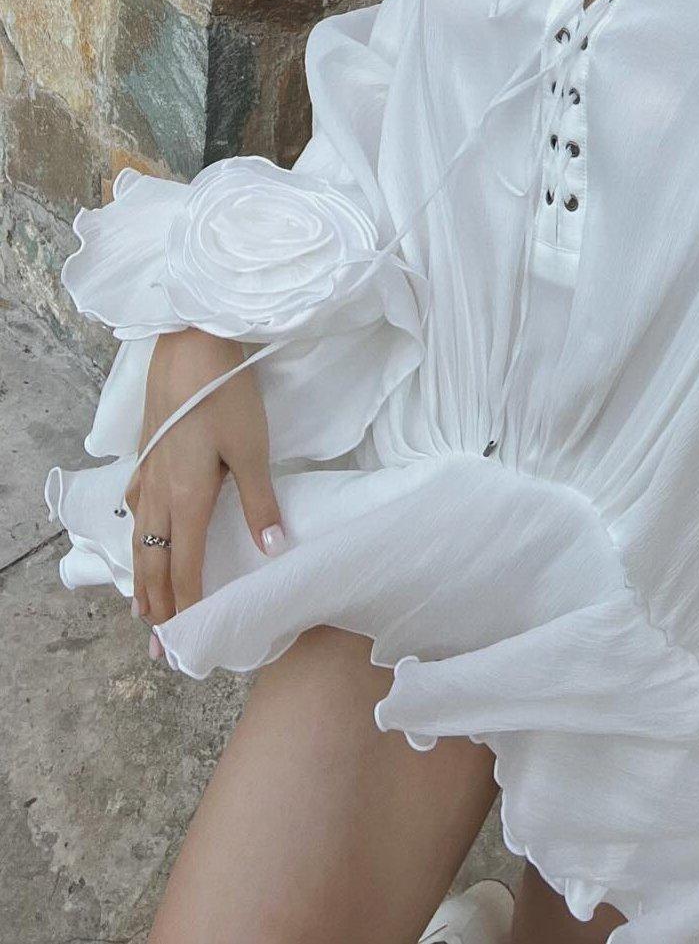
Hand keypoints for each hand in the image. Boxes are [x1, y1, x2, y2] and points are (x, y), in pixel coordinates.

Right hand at [127, 327, 284, 648]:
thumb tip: (272, 548)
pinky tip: (140, 528)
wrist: (189, 346)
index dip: (185, 602)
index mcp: (186, 498)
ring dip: (143, 571)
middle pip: (154, 558)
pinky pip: (136, 505)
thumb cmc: (225, 396)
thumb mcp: (252, 449)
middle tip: (156, 641)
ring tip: (143, 603)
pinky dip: (138, 532)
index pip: (184, 564)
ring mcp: (147, 471)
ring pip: (140, 535)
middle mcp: (159, 492)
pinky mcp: (146, 451)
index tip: (184, 637)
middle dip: (156, 602)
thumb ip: (261, 501)